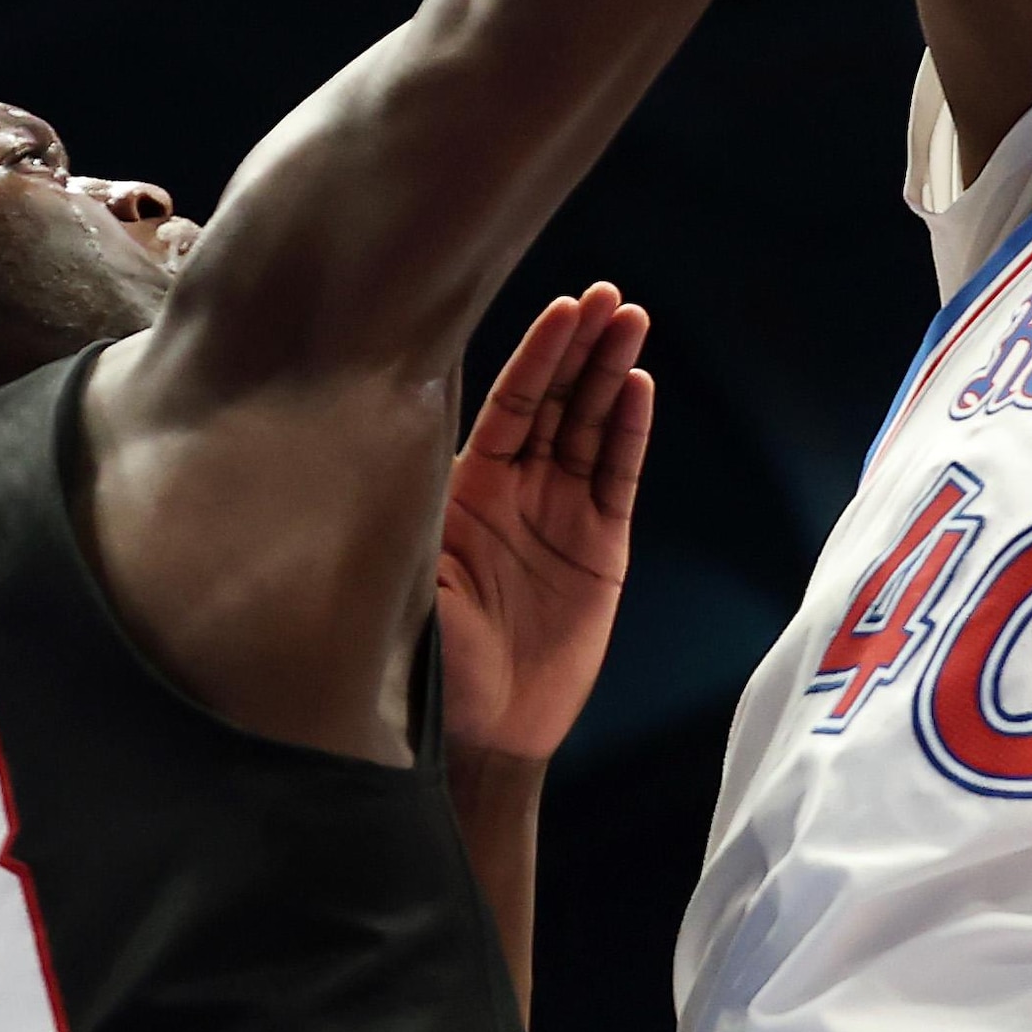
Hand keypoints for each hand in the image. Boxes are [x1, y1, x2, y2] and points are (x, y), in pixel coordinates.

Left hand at [431, 285, 651, 767]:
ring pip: (590, 428)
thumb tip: (392, 455)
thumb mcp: (412, 591)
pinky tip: (639, 388)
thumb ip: (420, 528)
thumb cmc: (435, 665)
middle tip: (608, 298)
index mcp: (464, 492)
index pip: (506, 406)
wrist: (487, 732)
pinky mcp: (600, 546)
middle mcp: (514, 491)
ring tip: (633, 321)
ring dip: (611, 374)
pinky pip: (618, 477)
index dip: (536, 358)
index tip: (562, 311)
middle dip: (580, 348)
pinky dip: (629, 432)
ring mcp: (560, 514)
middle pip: (554, 402)